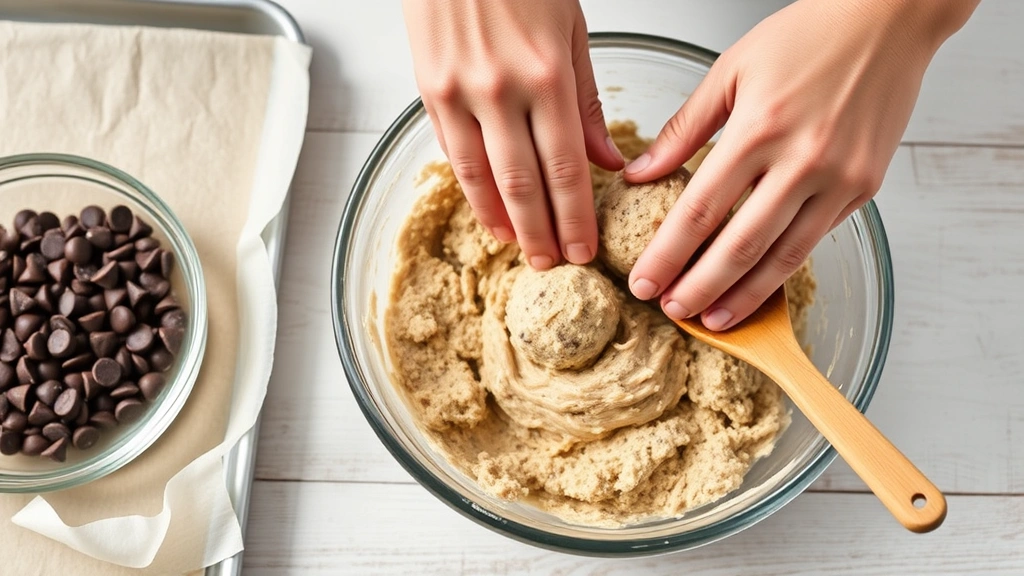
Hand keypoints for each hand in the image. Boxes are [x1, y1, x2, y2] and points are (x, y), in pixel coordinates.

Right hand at [402, 0, 623, 269]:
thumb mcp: (569, 29)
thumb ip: (588, 101)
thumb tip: (608, 161)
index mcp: (546, 73)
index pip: (566, 165)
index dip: (575, 216)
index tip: (584, 249)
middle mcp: (501, 89)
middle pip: (524, 183)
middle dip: (543, 233)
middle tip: (555, 264)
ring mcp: (459, 93)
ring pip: (483, 178)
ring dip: (505, 223)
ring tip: (523, 250)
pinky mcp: (429, 91)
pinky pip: (453, 155)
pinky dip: (473, 192)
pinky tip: (490, 213)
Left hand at [625, 0, 977, 329]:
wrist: (888, 18)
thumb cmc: (808, 35)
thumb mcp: (731, 70)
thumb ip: (684, 129)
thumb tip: (641, 173)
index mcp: (759, 128)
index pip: (699, 210)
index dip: (668, 254)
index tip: (643, 281)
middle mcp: (803, 160)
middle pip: (739, 245)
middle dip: (699, 288)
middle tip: (670, 311)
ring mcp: (839, 178)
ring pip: (783, 256)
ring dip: (744, 295)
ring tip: (712, 320)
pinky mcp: (864, 188)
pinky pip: (816, 239)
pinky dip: (783, 269)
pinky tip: (757, 286)